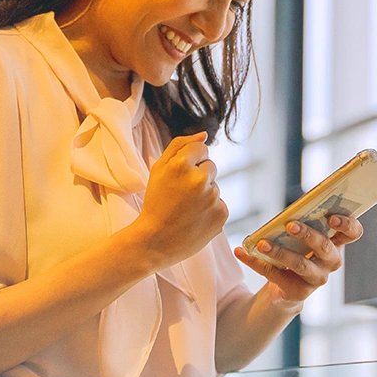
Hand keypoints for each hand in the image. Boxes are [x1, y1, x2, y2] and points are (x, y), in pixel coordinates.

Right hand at [130, 132, 228, 269]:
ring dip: (204, 194)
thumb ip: (180, 145)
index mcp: (182, 164)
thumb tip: (205, 134)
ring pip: (215, 186)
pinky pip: (220, 204)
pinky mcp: (221, 215)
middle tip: (181, 195)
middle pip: (211, 166)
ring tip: (186, 209)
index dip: (189, 162)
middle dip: (199, 176)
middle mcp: (200, 179)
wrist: (155, 241)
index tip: (179, 176)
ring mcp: (213, 198)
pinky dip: (210, 210)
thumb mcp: (158, 169)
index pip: (201, 148)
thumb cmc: (155, 202)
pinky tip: (195, 219)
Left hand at [232, 214, 363, 303]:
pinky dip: (255, 262)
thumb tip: (286, 212)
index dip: (347, 225)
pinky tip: (241, 252)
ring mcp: (316, 278)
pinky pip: (275, 275)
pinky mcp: (298, 292)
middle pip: (325, 247)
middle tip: (290, 224)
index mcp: (336, 242)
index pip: (353, 233)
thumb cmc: (295, 249)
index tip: (332, 218)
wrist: (285, 285)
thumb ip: (300, 221)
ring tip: (261, 243)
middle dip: (308, 235)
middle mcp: (331, 261)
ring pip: (301, 265)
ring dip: (280, 252)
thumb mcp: (300, 235)